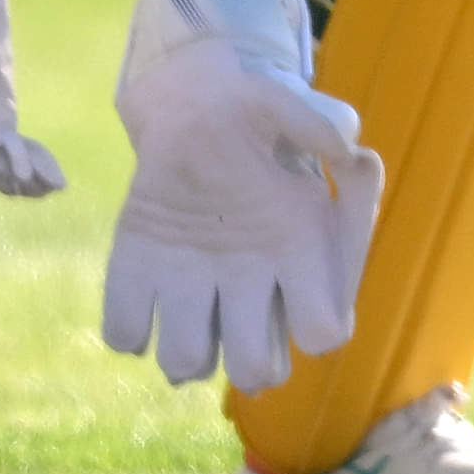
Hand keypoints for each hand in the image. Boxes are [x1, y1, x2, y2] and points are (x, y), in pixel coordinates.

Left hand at [101, 0, 383, 390]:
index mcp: (299, 251)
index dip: (317, 323)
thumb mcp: (286, 103)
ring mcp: (192, 291)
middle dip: (246, 355)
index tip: (300, 277)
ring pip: (187, 365)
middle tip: (232, 306)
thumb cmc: (253, 110)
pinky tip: (142, 284)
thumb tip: (348, 147)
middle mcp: (250, 287)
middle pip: (255, 371)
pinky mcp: (140, 280)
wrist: (194, 103)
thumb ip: (318, 121)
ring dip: (183, 345)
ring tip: (182, 298)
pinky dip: (128, 324)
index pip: (324, 330)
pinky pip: (126, 335)